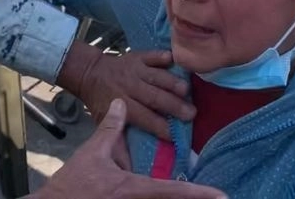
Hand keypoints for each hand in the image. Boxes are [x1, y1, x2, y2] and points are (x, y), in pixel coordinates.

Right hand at [33, 99, 225, 198]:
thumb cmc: (73, 184)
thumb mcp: (93, 153)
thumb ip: (110, 129)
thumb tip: (120, 105)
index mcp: (134, 188)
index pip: (172, 190)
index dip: (199, 194)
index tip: (221, 195)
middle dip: (195, 198)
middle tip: (221, 198)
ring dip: (180, 198)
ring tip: (203, 195)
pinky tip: (168, 197)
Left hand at [72, 48, 195, 140]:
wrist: (90, 73)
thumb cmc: (100, 100)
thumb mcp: (102, 120)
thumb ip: (117, 133)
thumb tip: (129, 157)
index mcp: (121, 104)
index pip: (144, 117)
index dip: (159, 126)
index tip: (175, 135)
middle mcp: (129, 87)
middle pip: (154, 97)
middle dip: (174, 106)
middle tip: (191, 113)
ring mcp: (135, 70)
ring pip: (156, 76)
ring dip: (172, 82)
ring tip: (187, 90)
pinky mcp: (138, 57)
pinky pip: (152, 55)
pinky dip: (162, 56)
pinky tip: (174, 59)